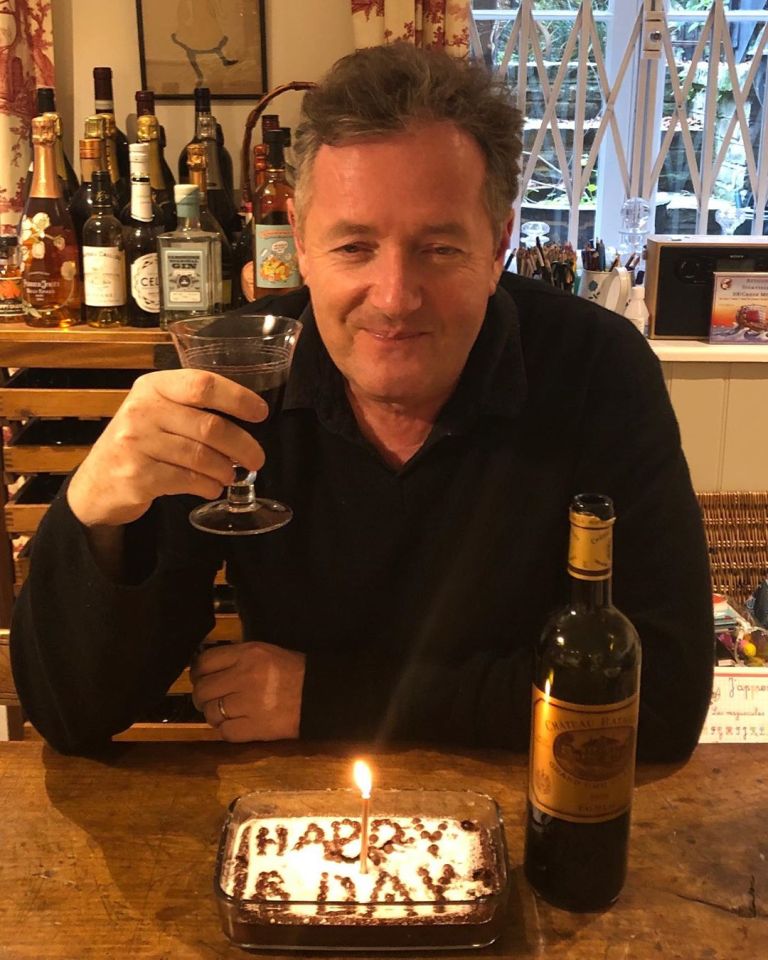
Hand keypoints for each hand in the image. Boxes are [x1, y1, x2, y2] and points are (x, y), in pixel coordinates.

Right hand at [67, 369, 266, 527]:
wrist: (95, 482)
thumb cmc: (138, 443)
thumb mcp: (156, 412)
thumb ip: (191, 407)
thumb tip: (245, 419)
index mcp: (153, 387)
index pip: (202, 385)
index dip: (237, 398)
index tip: (260, 413)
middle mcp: (142, 411)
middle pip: (210, 426)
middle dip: (243, 445)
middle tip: (257, 458)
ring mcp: (136, 444)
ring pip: (202, 457)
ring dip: (225, 470)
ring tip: (230, 475)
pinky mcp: (137, 476)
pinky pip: (188, 480)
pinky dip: (208, 486)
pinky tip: (211, 487)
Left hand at [191, 641, 305, 741]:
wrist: (319, 694)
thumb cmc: (292, 671)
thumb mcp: (264, 653)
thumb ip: (236, 658)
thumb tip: (205, 669)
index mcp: (248, 654)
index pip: (204, 662)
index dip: (197, 673)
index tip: (200, 679)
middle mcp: (245, 676)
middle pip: (203, 689)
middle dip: (202, 696)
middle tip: (209, 699)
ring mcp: (249, 703)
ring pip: (211, 713)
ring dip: (214, 715)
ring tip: (225, 713)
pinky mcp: (255, 728)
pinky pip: (225, 732)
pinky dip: (226, 730)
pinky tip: (236, 724)